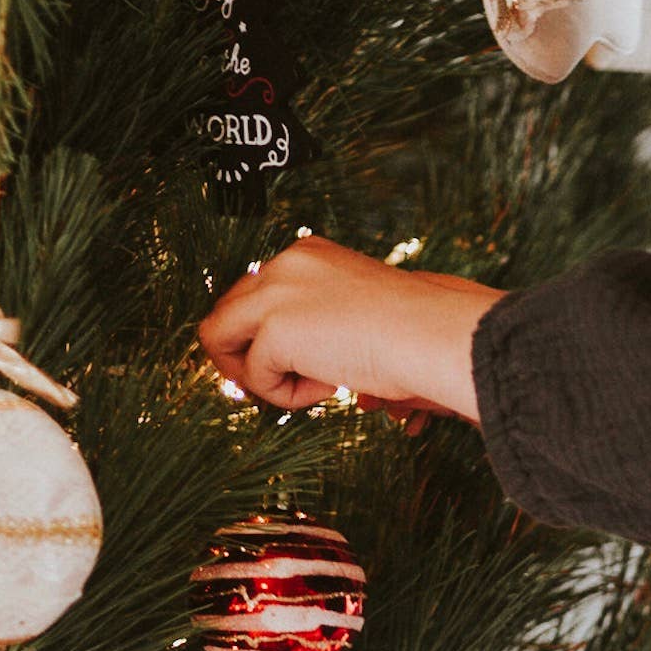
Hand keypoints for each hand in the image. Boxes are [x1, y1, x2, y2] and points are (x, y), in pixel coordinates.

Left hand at [197, 234, 505, 422]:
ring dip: (255, 375)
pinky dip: (285, 395)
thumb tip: (301, 364)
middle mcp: (284, 264)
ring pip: (219, 338)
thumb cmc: (415, 334)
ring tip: (309, 388)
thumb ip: (321, 324)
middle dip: (244, 354)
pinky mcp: (275, 330)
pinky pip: (255, 376)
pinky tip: (329, 388)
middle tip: (280, 385)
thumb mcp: (360, 314)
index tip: (294, 364)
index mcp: (308, 255)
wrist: (431, 335)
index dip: (262, 334)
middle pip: (227, 311)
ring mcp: (275, 292)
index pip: (257, 291)